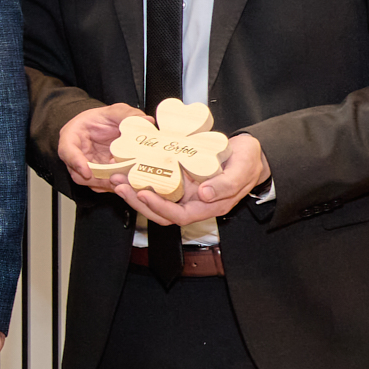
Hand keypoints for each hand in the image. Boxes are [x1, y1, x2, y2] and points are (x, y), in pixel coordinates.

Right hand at [57, 102, 144, 188]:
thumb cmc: (103, 118)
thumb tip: (146, 121)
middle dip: (97, 178)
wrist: (105, 126)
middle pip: (78, 173)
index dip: (76, 162)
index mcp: (72, 136)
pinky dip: (114, 186)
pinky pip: (102, 185)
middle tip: (115, 178)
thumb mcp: (115, 112)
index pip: (67, 151)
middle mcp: (76, 155)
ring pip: (90, 182)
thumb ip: (128, 115)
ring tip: (124, 181)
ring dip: (107, 184)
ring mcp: (86, 167)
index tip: (87, 172)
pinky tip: (127, 183)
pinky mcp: (97, 175)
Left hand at [112, 132, 269, 227]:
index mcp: (210, 205)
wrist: (250, 153)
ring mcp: (186, 192)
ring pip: (156, 199)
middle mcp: (194, 202)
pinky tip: (131, 168)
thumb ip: (227, 184)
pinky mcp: (181, 180)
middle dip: (137, 200)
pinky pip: (159, 184)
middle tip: (120, 184)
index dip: (159, 207)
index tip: (143, 192)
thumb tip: (205, 195)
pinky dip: (144, 178)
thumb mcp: (243, 169)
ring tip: (119, 178)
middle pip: (160, 212)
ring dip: (135, 191)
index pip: (179, 215)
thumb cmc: (249, 162)